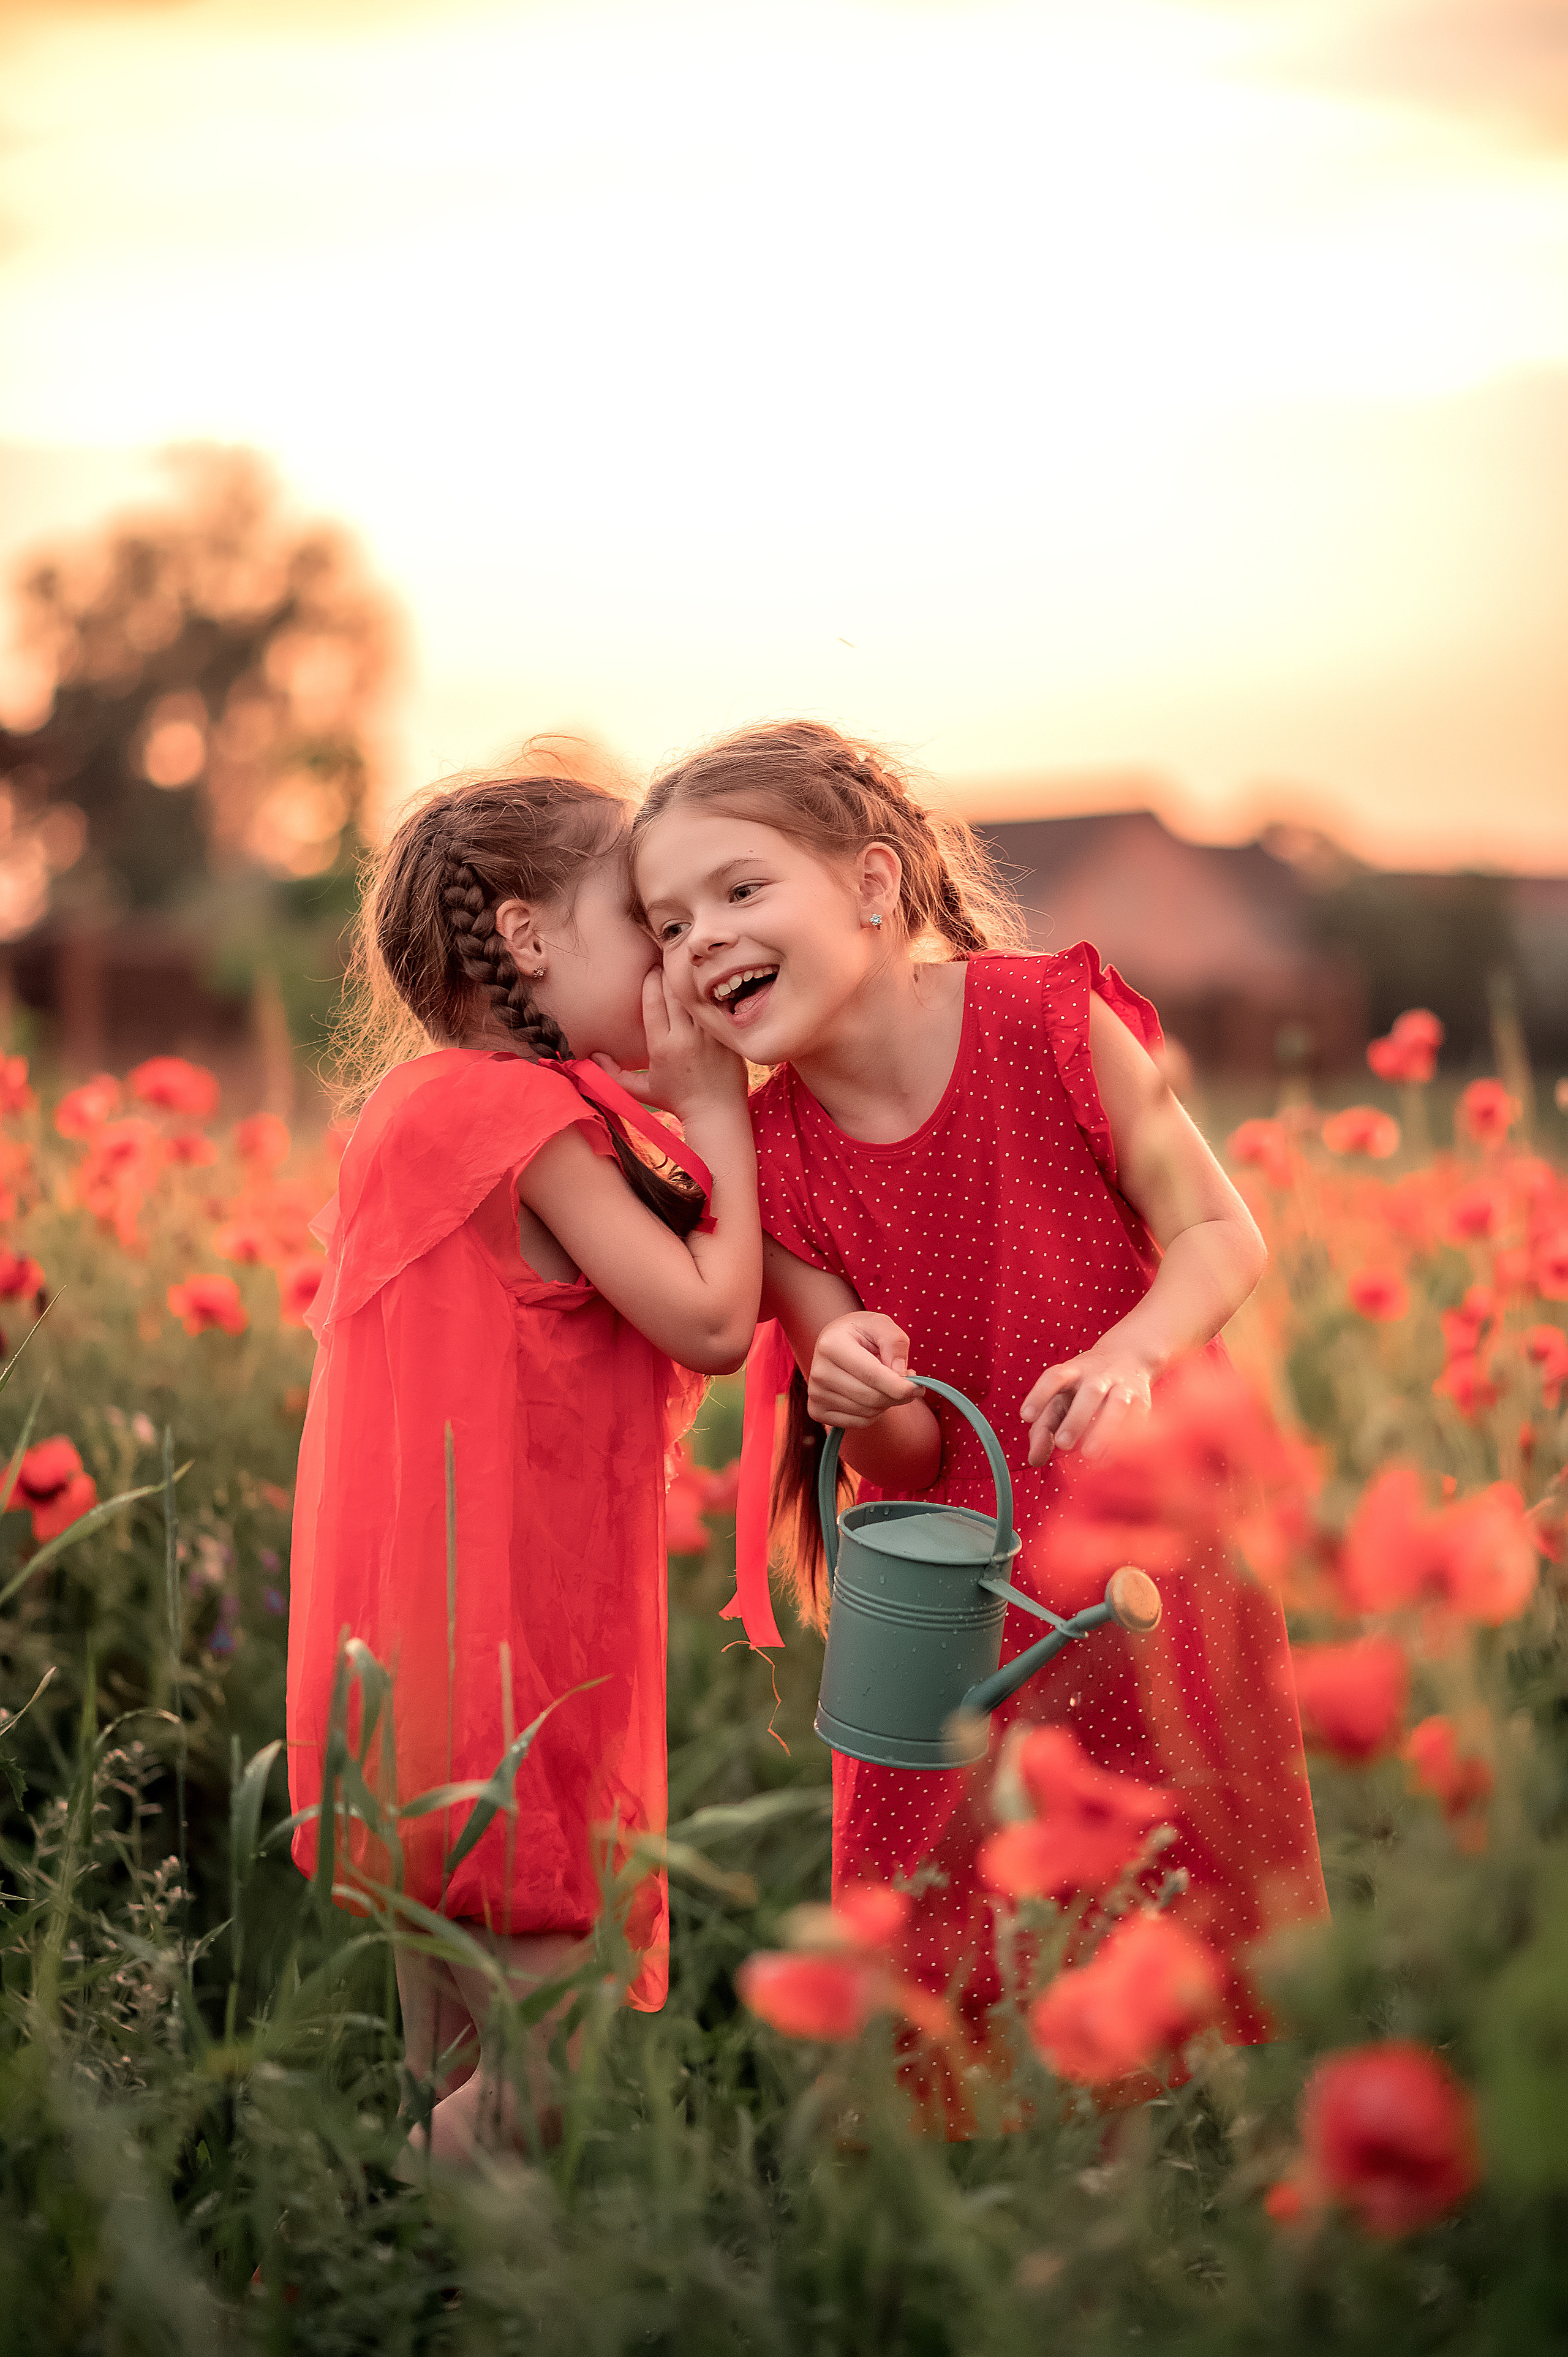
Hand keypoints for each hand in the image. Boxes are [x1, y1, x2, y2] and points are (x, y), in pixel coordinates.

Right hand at [593, 970, 746, 1119]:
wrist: (716, 1113)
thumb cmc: (677, 1102)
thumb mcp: (641, 1091)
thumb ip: (612, 1075)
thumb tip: (591, 1058)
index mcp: (661, 1047)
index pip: (651, 1002)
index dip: (650, 980)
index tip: (650, 970)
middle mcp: (684, 1038)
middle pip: (673, 992)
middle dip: (668, 973)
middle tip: (666, 960)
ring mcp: (708, 1036)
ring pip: (695, 997)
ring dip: (688, 980)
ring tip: (684, 966)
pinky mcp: (726, 1037)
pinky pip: (716, 1007)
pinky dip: (709, 994)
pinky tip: (706, 984)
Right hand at [809, 1312, 920, 1428]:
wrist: (836, 1343)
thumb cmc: (861, 1333)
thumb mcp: (881, 1324)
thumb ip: (895, 1343)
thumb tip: (902, 1374)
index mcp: (832, 1345)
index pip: (871, 1375)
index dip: (899, 1386)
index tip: (918, 1387)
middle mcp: (819, 1372)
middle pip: (871, 1398)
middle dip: (897, 1395)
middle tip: (908, 1383)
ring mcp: (815, 1394)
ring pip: (867, 1413)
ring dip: (886, 1403)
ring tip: (885, 1384)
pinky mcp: (817, 1410)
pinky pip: (858, 1423)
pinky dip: (873, 1414)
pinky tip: (871, 1395)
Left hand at [1021, 1332, 1153, 1466]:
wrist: (1129, 1356)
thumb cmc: (1083, 1387)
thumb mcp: (1060, 1397)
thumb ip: (1043, 1427)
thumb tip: (1035, 1460)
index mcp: (1073, 1372)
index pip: (1054, 1377)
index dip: (1039, 1395)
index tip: (1026, 1416)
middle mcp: (1098, 1376)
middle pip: (1089, 1393)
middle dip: (1076, 1419)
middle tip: (1063, 1444)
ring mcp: (1123, 1386)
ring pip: (1117, 1404)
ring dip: (1105, 1430)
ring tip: (1089, 1454)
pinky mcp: (1142, 1401)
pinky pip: (1138, 1419)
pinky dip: (1127, 1439)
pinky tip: (1112, 1457)